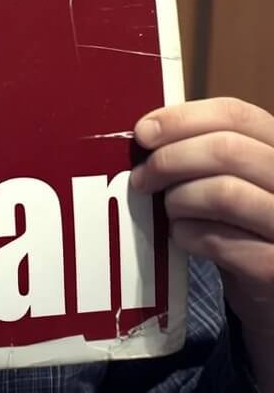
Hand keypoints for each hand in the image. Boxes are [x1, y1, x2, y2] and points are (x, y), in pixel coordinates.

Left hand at [132, 97, 273, 384]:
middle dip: (170, 160)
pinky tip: (182, 237)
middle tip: (141, 178)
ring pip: (223, 192)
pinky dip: (187, 235)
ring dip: (178, 199)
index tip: (143, 133)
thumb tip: (147, 131)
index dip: (182, 118)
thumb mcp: (233, 176)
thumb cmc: (244, 222)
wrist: (272, 289)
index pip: (236, 113)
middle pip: (226, 149)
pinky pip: (220, 240)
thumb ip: (203, 149)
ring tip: (169, 210)